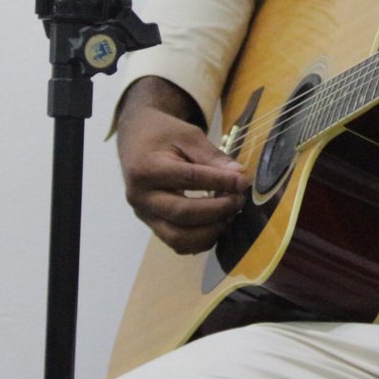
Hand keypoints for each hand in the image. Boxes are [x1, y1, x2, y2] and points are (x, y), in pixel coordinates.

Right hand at [115, 77, 249, 253]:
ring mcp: (144, 215)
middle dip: (218, 210)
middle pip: (183, 214)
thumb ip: (212, 157)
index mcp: (146, 169)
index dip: (220, 182)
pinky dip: (201, 240)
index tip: (242, 181)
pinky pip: (177, 244)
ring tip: (230, 214)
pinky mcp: (152, 225)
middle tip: (239, 199)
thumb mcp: (189, 136)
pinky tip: (218, 224)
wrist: (136, 141)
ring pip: (178, 238)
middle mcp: (140, 197)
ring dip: (211, 231)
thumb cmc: (163, 135)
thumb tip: (239, 177)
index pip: (189, 180)